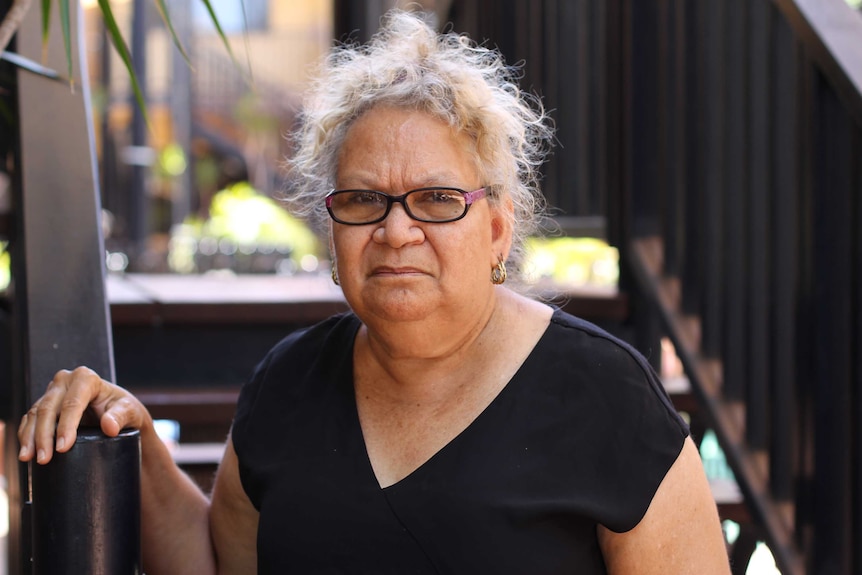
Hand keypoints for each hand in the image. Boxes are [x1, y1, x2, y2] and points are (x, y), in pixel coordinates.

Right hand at [17, 366, 150, 464]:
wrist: (117, 413)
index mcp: (86, 378)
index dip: (66, 426)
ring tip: (30, 459)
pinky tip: (26, 452)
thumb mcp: (130, 411)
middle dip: (44, 436)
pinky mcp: (44, 404)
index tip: (63, 448)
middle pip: (49, 409)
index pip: (72, 403)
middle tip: (44, 459)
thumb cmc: (124, 409)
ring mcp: (52, 392)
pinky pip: (30, 419)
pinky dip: (26, 435)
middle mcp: (65, 380)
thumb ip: (121, 416)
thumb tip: (109, 427)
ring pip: (35, 414)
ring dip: (30, 438)